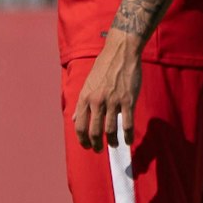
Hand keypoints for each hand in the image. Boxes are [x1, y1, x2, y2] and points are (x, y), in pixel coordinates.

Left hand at [72, 32, 142, 149]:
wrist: (121, 53)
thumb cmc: (104, 67)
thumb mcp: (87, 84)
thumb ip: (81, 103)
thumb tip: (75, 119)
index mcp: (85, 97)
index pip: (80, 126)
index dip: (82, 140)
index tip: (86, 146)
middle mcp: (97, 101)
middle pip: (94, 131)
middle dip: (95, 145)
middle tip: (98, 150)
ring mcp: (113, 102)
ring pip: (110, 130)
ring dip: (112, 142)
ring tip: (114, 145)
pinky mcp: (128, 101)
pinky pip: (127, 124)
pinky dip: (127, 136)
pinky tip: (128, 141)